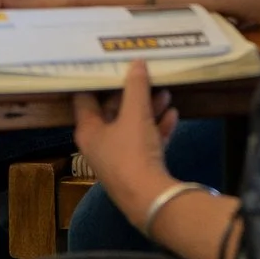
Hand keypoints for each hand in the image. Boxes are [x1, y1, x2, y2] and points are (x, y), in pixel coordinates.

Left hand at [73, 63, 178, 220]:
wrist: (149, 197)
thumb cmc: (132, 152)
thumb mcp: (135, 113)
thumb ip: (136, 86)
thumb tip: (136, 62)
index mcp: (89, 130)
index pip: (85, 98)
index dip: (97, 80)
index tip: (110, 63)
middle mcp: (99, 144)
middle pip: (112, 111)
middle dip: (131, 94)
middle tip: (146, 75)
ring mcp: (118, 158)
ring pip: (132, 126)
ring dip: (148, 109)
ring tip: (166, 93)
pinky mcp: (136, 168)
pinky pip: (145, 142)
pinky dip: (157, 128)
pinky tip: (174, 116)